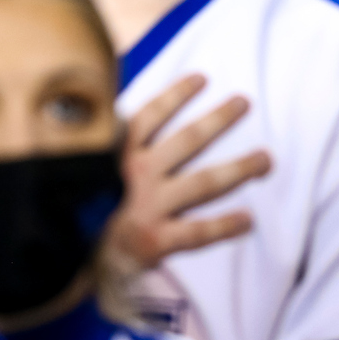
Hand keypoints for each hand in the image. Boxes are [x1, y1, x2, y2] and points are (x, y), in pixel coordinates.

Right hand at [106, 74, 270, 268]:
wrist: (72, 262)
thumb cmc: (92, 209)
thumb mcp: (93, 170)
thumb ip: (114, 145)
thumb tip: (130, 113)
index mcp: (118, 155)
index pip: (150, 116)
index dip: (176, 95)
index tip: (202, 78)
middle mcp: (135, 176)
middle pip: (187, 140)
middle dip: (219, 119)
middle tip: (244, 102)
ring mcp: (147, 208)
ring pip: (203, 183)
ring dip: (238, 168)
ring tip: (266, 160)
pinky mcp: (155, 241)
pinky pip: (198, 232)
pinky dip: (224, 226)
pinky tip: (248, 221)